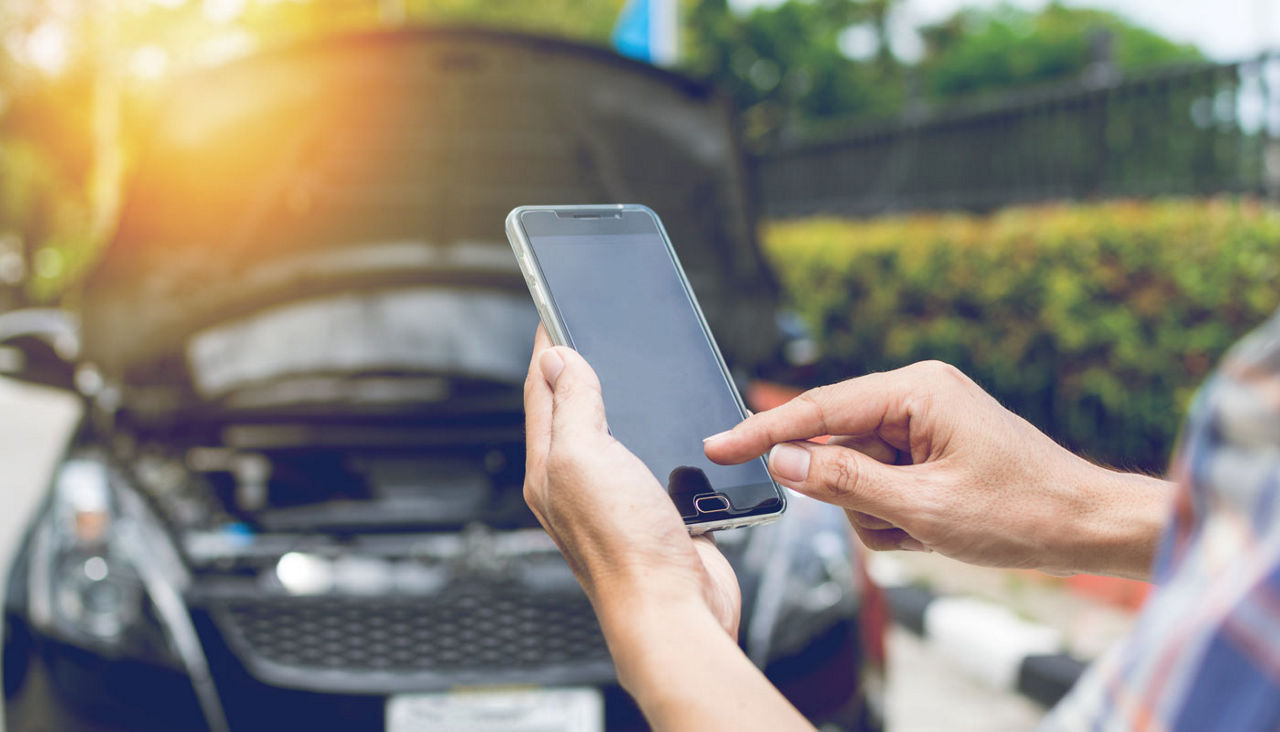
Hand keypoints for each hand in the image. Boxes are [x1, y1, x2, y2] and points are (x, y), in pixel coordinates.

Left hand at [523, 327, 739, 636]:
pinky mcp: (656, 512)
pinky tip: (668, 428)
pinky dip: (657, 437)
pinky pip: (651, 462)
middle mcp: (578, 484)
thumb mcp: (585, 457)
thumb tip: (557, 357)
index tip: (553, 309)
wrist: (674, 611)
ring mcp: (617, 499)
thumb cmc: (626, 547)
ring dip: (620, 402)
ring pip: (615, 436)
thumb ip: (572, 405)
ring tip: (622, 370)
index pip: (542, 391)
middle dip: (581, 369)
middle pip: (574, 412)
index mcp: (550, 468)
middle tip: (586, 331)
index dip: (548, 347)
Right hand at [705, 361, 1171, 578]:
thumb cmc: (1022, 511)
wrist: (1087, 528)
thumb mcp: (924, 507)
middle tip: (901, 522)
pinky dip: (897, 517)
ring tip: (931, 529)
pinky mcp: (929, 450)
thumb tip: (782, 460)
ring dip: (881, 515)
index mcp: (916, 390)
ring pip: (856, 476)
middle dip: (856, 497)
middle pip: (837, 449)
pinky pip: (881, 485)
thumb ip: (844, 483)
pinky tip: (936, 528)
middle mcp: (916, 396)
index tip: (717, 447)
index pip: (818, 412)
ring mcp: (924, 423)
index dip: (763, 433)